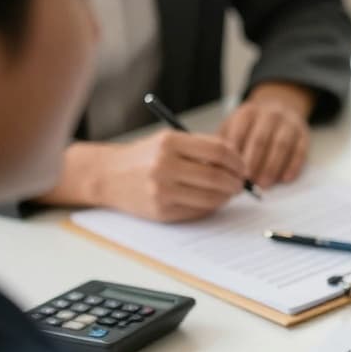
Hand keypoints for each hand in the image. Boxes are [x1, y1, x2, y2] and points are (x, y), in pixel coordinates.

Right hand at [79, 130, 246, 221]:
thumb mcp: (168, 141)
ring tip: (228, 192)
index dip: (237, 160)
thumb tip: (238, 162)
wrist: (108, 176)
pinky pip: (197, 211)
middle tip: (240, 183)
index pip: (218, 151)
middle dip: (235, 181)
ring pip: (210, 197)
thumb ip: (201, 147)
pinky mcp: (161, 211)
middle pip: (216, 176)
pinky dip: (210, 206)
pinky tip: (210, 200)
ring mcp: (161, 190)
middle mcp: (164, 165)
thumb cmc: (144, 157)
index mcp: (169, 142)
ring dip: (226, 196)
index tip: (242, 166)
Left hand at [219, 82, 314, 188]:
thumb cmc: (252, 124)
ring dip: (271, 166)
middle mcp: (270, 114)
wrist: (282, 105)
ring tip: (263, 184)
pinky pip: (300, 150)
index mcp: (248, 112)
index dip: (233, 154)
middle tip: (245, 182)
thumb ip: (223, 142)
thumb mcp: (234, 125)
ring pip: (281, 145)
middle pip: (260, 139)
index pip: (239, 132)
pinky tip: (285, 179)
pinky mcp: (304, 134)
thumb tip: (211, 166)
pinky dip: (293, 165)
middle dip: (252, 162)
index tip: (228, 172)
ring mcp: (289, 123)